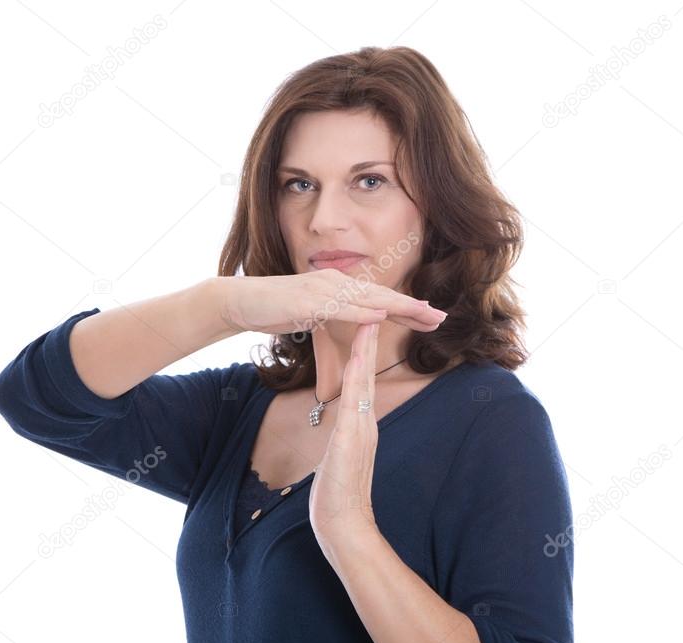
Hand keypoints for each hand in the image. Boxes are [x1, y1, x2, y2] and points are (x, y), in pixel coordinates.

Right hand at [214, 271, 446, 335]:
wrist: (240, 300)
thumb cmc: (276, 307)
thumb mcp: (314, 312)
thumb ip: (338, 314)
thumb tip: (361, 319)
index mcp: (339, 286)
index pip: (380, 299)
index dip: (407, 307)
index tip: (432, 317)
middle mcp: (335, 282)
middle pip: (382, 295)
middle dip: (413, 307)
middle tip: (442, 317)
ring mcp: (322, 289)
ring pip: (367, 298)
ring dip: (398, 307)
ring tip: (424, 315)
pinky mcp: (307, 299)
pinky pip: (339, 306)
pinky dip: (361, 311)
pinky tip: (380, 316)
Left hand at [308, 320, 380, 548]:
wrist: (343, 524)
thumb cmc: (337, 495)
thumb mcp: (338, 458)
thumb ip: (343, 440)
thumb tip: (341, 430)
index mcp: (361, 425)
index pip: (362, 380)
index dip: (363, 351)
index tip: (363, 323)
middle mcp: (365, 423)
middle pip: (368, 372)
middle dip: (370, 339)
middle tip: (374, 306)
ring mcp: (361, 430)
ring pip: (365, 381)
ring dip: (367, 349)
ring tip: (369, 318)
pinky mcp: (352, 440)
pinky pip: (356, 402)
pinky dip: (358, 378)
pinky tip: (358, 359)